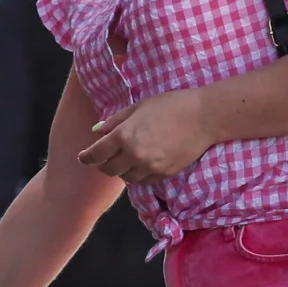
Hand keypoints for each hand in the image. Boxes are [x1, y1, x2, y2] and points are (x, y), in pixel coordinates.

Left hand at [78, 87, 211, 184]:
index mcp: (124, 136)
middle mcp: (134, 155)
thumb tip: (96, 131)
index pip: (96, 154)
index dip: (86, 157)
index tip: (83, 157)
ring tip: (125, 160)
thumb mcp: (139, 107)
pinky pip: (143, 181)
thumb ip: (115, 121)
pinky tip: (140, 165)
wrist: (204, 116)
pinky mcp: (164, 174)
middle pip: (108, 170)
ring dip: (121, 170)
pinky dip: (137, 175)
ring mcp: (150, 166)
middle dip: (103, 164)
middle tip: (104, 157)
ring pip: (125, 178)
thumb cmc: (171, 105)